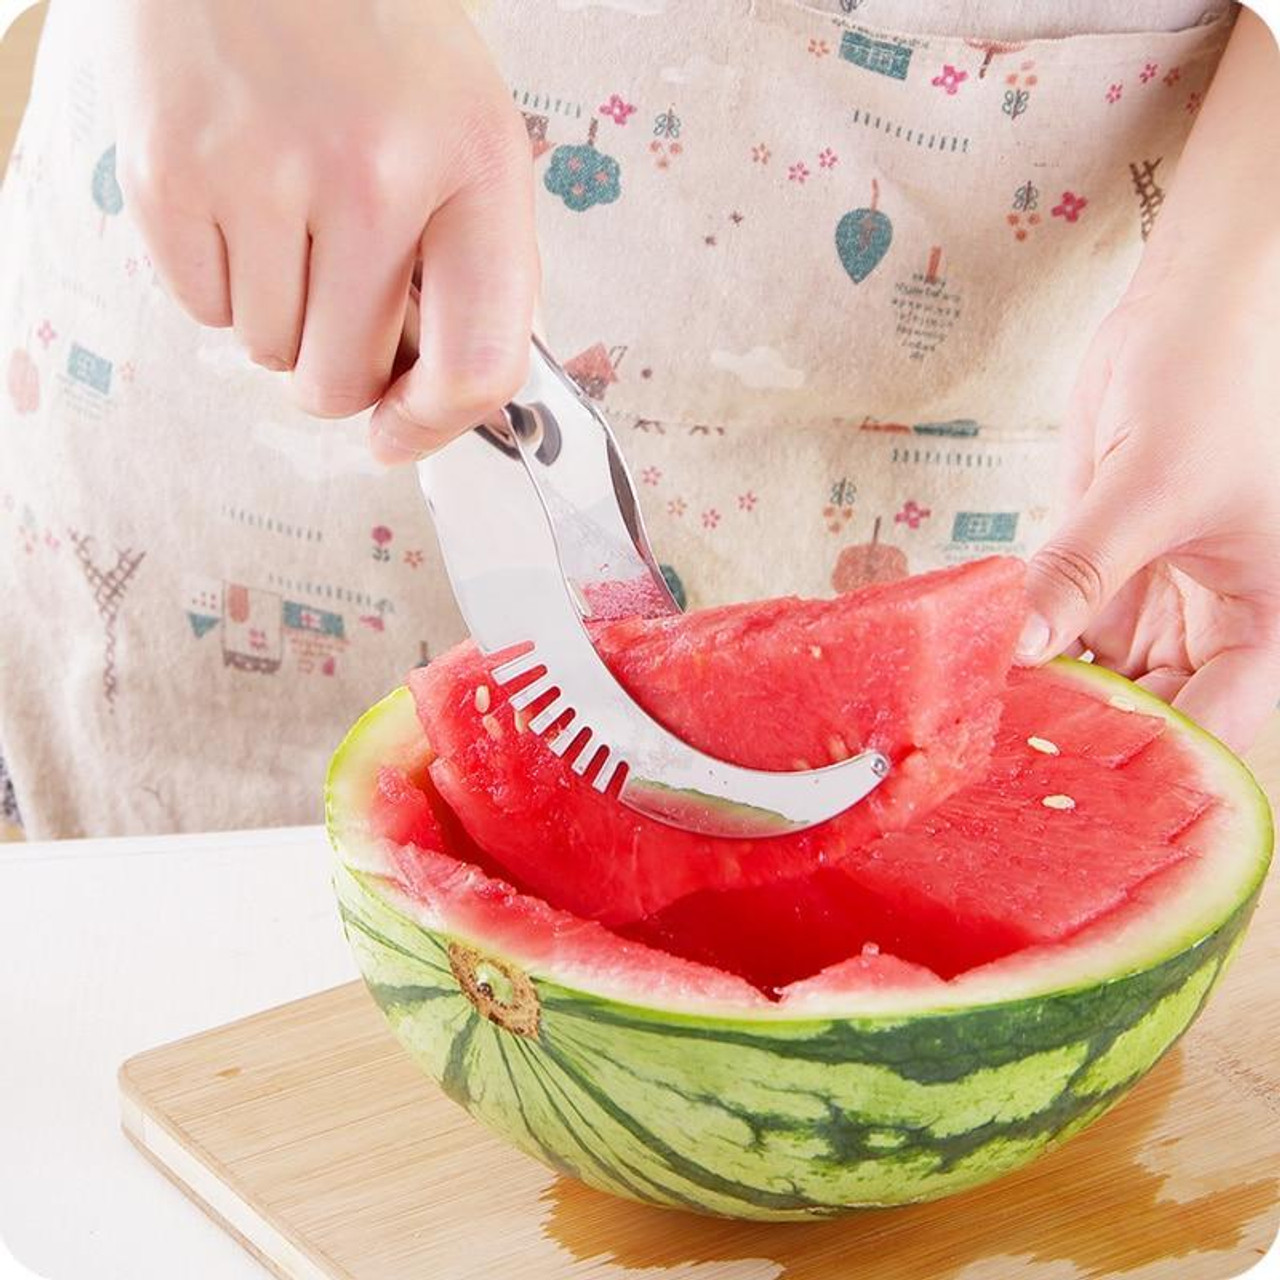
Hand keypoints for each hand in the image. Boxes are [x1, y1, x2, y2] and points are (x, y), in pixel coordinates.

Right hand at [109, 0, 536, 459]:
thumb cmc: (374, 34)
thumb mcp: (468, 130)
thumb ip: (476, 261)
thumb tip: (449, 388)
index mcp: (474, 164)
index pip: (476, 364)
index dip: (438, 424)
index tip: (404, 432)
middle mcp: (373, 173)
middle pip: (345, 380)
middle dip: (341, 370)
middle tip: (339, 307)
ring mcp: (262, 170)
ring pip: (268, 354)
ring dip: (282, 319)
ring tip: (292, 221)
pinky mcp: (168, 169)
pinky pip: (203, 310)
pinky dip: (224, 283)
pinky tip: (243, 204)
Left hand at [1018, 256, 1279, 752]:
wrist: (1192, 307)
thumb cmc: (1215, 382)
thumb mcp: (1151, 484)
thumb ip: (1081, 570)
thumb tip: (1016, 646)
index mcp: (1267, 623)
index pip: (1209, 728)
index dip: (1145, 764)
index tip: (1062, 785)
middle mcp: (1214, 623)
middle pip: (1148, 711)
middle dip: (1081, 734)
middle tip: (996, 764)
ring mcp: (1156, 597)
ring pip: (1101, 675)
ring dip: (1045, 693)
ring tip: (975, 728)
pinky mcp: (1105, 565)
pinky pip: (1063, 623)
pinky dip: (1027, 643)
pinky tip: (978, 666)